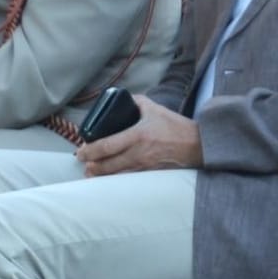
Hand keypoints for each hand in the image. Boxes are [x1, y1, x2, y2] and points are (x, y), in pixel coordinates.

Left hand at [75, 94, 201, 176]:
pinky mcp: (150, 174)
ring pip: (116, 175)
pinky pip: (128, 179)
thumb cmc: (176, 127)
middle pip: (107, 164)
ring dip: (101, 175)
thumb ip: (137, 102)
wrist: (196, 145)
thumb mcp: (155, 109)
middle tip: (83, 162)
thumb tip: (123, 99)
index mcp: (137, 136)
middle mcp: (138, 153)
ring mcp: (144, 166)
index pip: (107, 146)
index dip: (90, 150)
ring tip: (91, 172)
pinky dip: (116, 179)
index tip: (81, 151)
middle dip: (91, 165)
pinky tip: (109, 177)